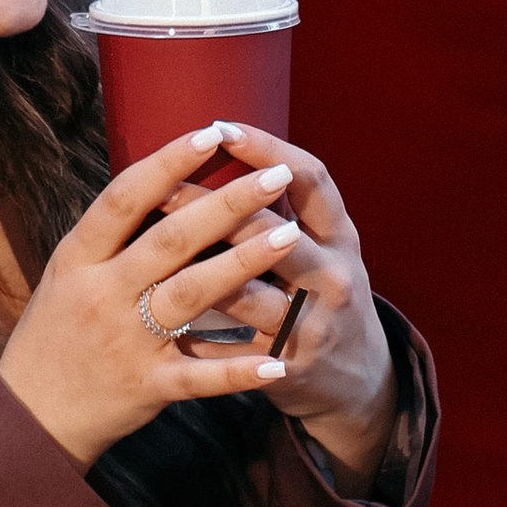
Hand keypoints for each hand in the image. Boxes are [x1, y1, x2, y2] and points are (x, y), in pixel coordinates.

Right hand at [0, 131, 301, 466]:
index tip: (211, 133)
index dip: (168, 163)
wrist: (29, 416)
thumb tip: (160, 180)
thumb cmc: (54, 336)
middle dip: (227, 203)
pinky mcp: (147, 386)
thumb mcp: (66, 276)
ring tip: (290, 235)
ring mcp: (125, 341)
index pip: (124, 199)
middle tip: (275, 176)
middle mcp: (101, 294)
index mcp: (77, 259)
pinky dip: (240, 370)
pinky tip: (277, 358)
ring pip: (193, 294)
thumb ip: (110, 237)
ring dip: (245, 262)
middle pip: (171, 238)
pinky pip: (201, 376)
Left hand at [168, 124, 397, 485]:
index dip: (269, 149)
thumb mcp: (323, 248)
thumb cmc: (320, 295)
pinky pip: (231, 349)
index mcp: (341, 238)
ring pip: (248, 294)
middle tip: (164, 188)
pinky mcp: (289, 368)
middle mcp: (334, 277)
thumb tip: (216, 147)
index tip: (221, 127)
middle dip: (214, 208)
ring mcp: (313, 326)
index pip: (313, 179)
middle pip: (273, 232)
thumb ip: (281, 210)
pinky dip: (194, 334)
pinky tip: (156, 320)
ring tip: (150, 252)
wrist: (356, 379)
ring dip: (196, 272)